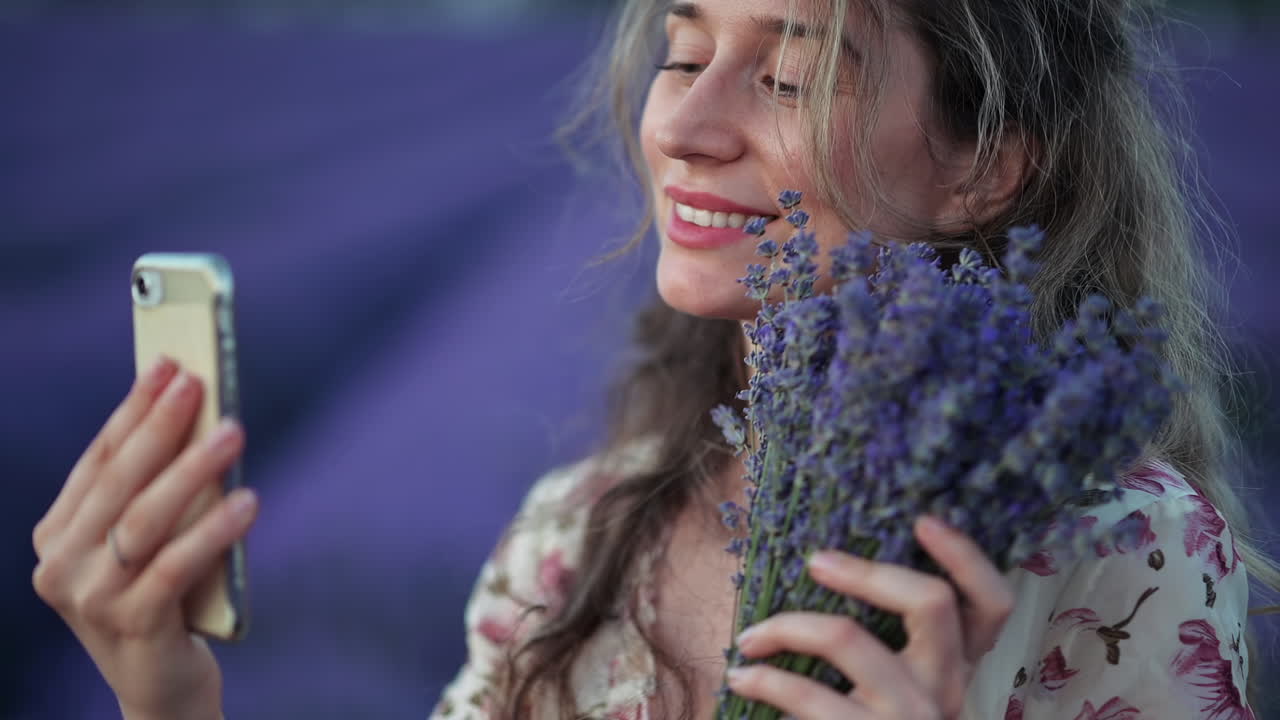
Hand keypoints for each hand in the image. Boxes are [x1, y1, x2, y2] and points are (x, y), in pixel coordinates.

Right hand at [31, 357, 256, 719]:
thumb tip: (200, 418)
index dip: (132, 410)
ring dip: (191, 470)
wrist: (162, 688)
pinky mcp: (132, 627)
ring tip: (234, 433)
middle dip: (160, 426)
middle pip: (119, 483)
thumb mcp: (151, 542)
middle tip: (198, 384)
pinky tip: (248, 501)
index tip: (166, 365)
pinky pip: (176, 567)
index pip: (98, 460)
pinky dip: (213, 531)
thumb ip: (159, 492)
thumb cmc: (165, 599)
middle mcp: (62, 566)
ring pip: (144, 521)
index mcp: (59, 536)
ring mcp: (91, 600)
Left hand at [725, 517, 1014, 719]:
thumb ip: (886, 640)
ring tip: (751, 636)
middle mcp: (947, 690)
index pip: (992, 604)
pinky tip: (742, 678)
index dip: (967, 556)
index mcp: (957, 668)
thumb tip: (830, 566)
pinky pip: (808, 695)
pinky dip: (765, 679)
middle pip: (931, 603)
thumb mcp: (896, 686)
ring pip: (850, 638)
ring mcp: (912, 717)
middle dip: (867, 571)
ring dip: (787, 626)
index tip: (923, 520)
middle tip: (815, 560)